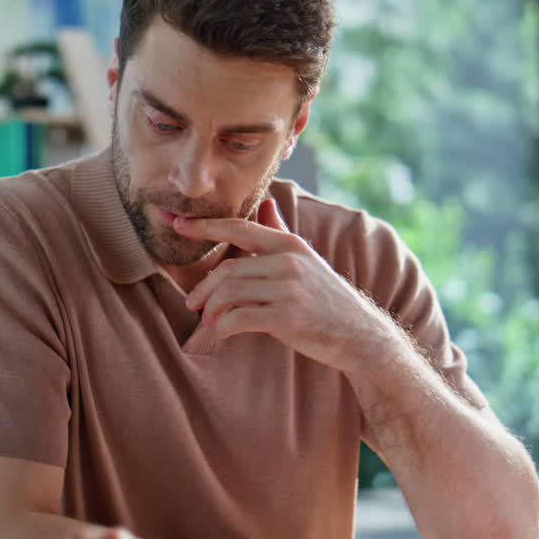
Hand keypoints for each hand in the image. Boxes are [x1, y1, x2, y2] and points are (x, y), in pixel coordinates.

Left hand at [177, 199, 402, 374]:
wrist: (360, 335)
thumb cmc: (326, 298)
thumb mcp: (306, 259)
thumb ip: (280, 231)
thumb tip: (265, 202)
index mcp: (289, 244)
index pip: (239, 228)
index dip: (206, 226)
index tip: (178, 225)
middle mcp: (289, 261)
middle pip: (228, 269)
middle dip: (204, 287)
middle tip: (192, 303)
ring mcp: (289, 289)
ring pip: (230, 293)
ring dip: (211, 310)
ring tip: (207, 321)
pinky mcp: (287, 317)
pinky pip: (239, 318)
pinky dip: (224, 327)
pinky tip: (223, 332)